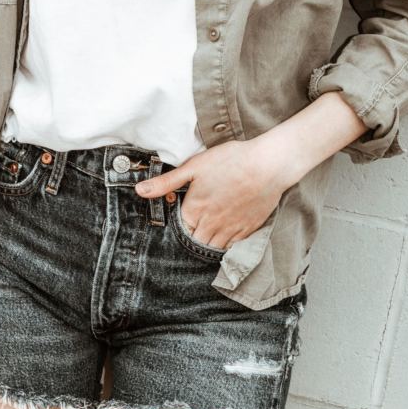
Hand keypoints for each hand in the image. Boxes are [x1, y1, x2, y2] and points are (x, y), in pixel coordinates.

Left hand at [135, 137, 295, 251]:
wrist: (268, 165)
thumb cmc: (230, 161)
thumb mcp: (193, 167)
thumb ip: (165, 182)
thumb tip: (139, 191)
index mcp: (194, 210)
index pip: (179, 230)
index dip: (177, 228)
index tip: (179, 222)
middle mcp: (211, 225)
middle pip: (194, 242)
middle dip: (190, 238)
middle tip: (190, 230)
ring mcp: (230, 230)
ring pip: (212, 247)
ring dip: (206, 244)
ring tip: (204, 235)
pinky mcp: (248, 230)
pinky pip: (232, 247)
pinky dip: (225, 245)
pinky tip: (223, 237)